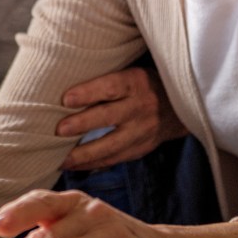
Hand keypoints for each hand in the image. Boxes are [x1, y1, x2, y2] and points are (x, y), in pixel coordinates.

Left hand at [57, 66, 186, 169]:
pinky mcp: (142, 148)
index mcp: (135, 82)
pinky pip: (116, 159)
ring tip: (61, 159)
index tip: (65, 99)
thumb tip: (64, 80)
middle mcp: (140, 107)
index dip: (88, 93)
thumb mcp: (130, 71)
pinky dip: (94, 164)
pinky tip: (75, 166)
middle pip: (108, 117)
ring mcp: (142, 131)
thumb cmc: (141, 83)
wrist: (179, 106)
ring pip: (111, 145)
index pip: (110, 87)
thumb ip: (106, 78)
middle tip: (58, 130)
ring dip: (84, 154)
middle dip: (82, 125)